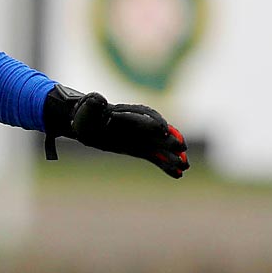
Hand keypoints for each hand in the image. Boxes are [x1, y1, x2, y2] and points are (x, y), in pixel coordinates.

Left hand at [43, 85, 189, 177]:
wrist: (86, 123)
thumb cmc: (86, 114)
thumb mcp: (87, 107)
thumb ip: (93, 103)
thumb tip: (96, 98)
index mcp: (126, 112)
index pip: (144, 115)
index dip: (154, 122)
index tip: (162, 130)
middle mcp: (137, 124)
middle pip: (157, 132)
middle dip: (169, 140)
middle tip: (183, 150)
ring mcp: (140, 137)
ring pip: (159, 147)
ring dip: (172, 156)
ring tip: (185, 167)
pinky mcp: (139, 148)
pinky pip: (155, 156)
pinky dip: (166, 165)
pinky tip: (178, 174)